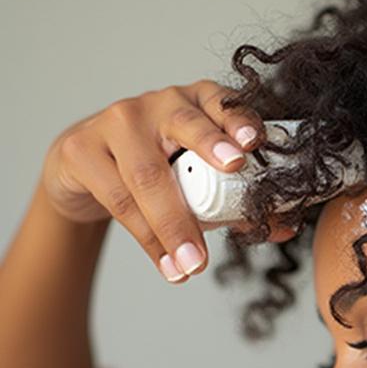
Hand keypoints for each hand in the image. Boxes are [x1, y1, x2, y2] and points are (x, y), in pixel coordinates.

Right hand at [40, 80, 298, 282]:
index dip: (239, 119)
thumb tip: (284, 226)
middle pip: (185, 126)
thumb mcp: (201, 179)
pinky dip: (149, 240)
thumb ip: (239, 199)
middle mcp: (158, 104)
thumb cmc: (161, 173)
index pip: (222, 102)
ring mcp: (115, 122)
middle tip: (234, 167)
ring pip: (148, 175)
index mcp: (197, 104)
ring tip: (195, 264)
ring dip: (176, 225)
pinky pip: (119, 200)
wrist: (88, 173)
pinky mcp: (82, 150)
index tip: (253, 142)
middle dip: (211, 146)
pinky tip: (168, 264)